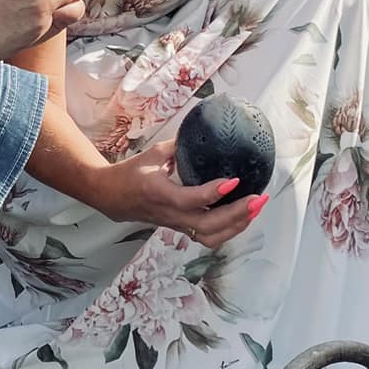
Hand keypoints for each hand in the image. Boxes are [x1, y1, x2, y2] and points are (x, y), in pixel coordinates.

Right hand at [92, 136, 262, 246]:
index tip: (233, 180)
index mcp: (158, 192)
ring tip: (255, 208)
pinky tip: (243, 217)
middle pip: (207, 225)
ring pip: (210, 236)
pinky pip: (208, 237)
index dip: (212, 192)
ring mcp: (176, 224)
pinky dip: (229, 230)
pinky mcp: (181, 228)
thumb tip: (205, 132)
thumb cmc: (130, 173)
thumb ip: (179, 146)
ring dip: (237, 225)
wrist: (110, 197)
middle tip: (258, 198)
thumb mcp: (152, 153)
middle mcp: (169, 213)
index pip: (188, 199)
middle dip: (237, 214)